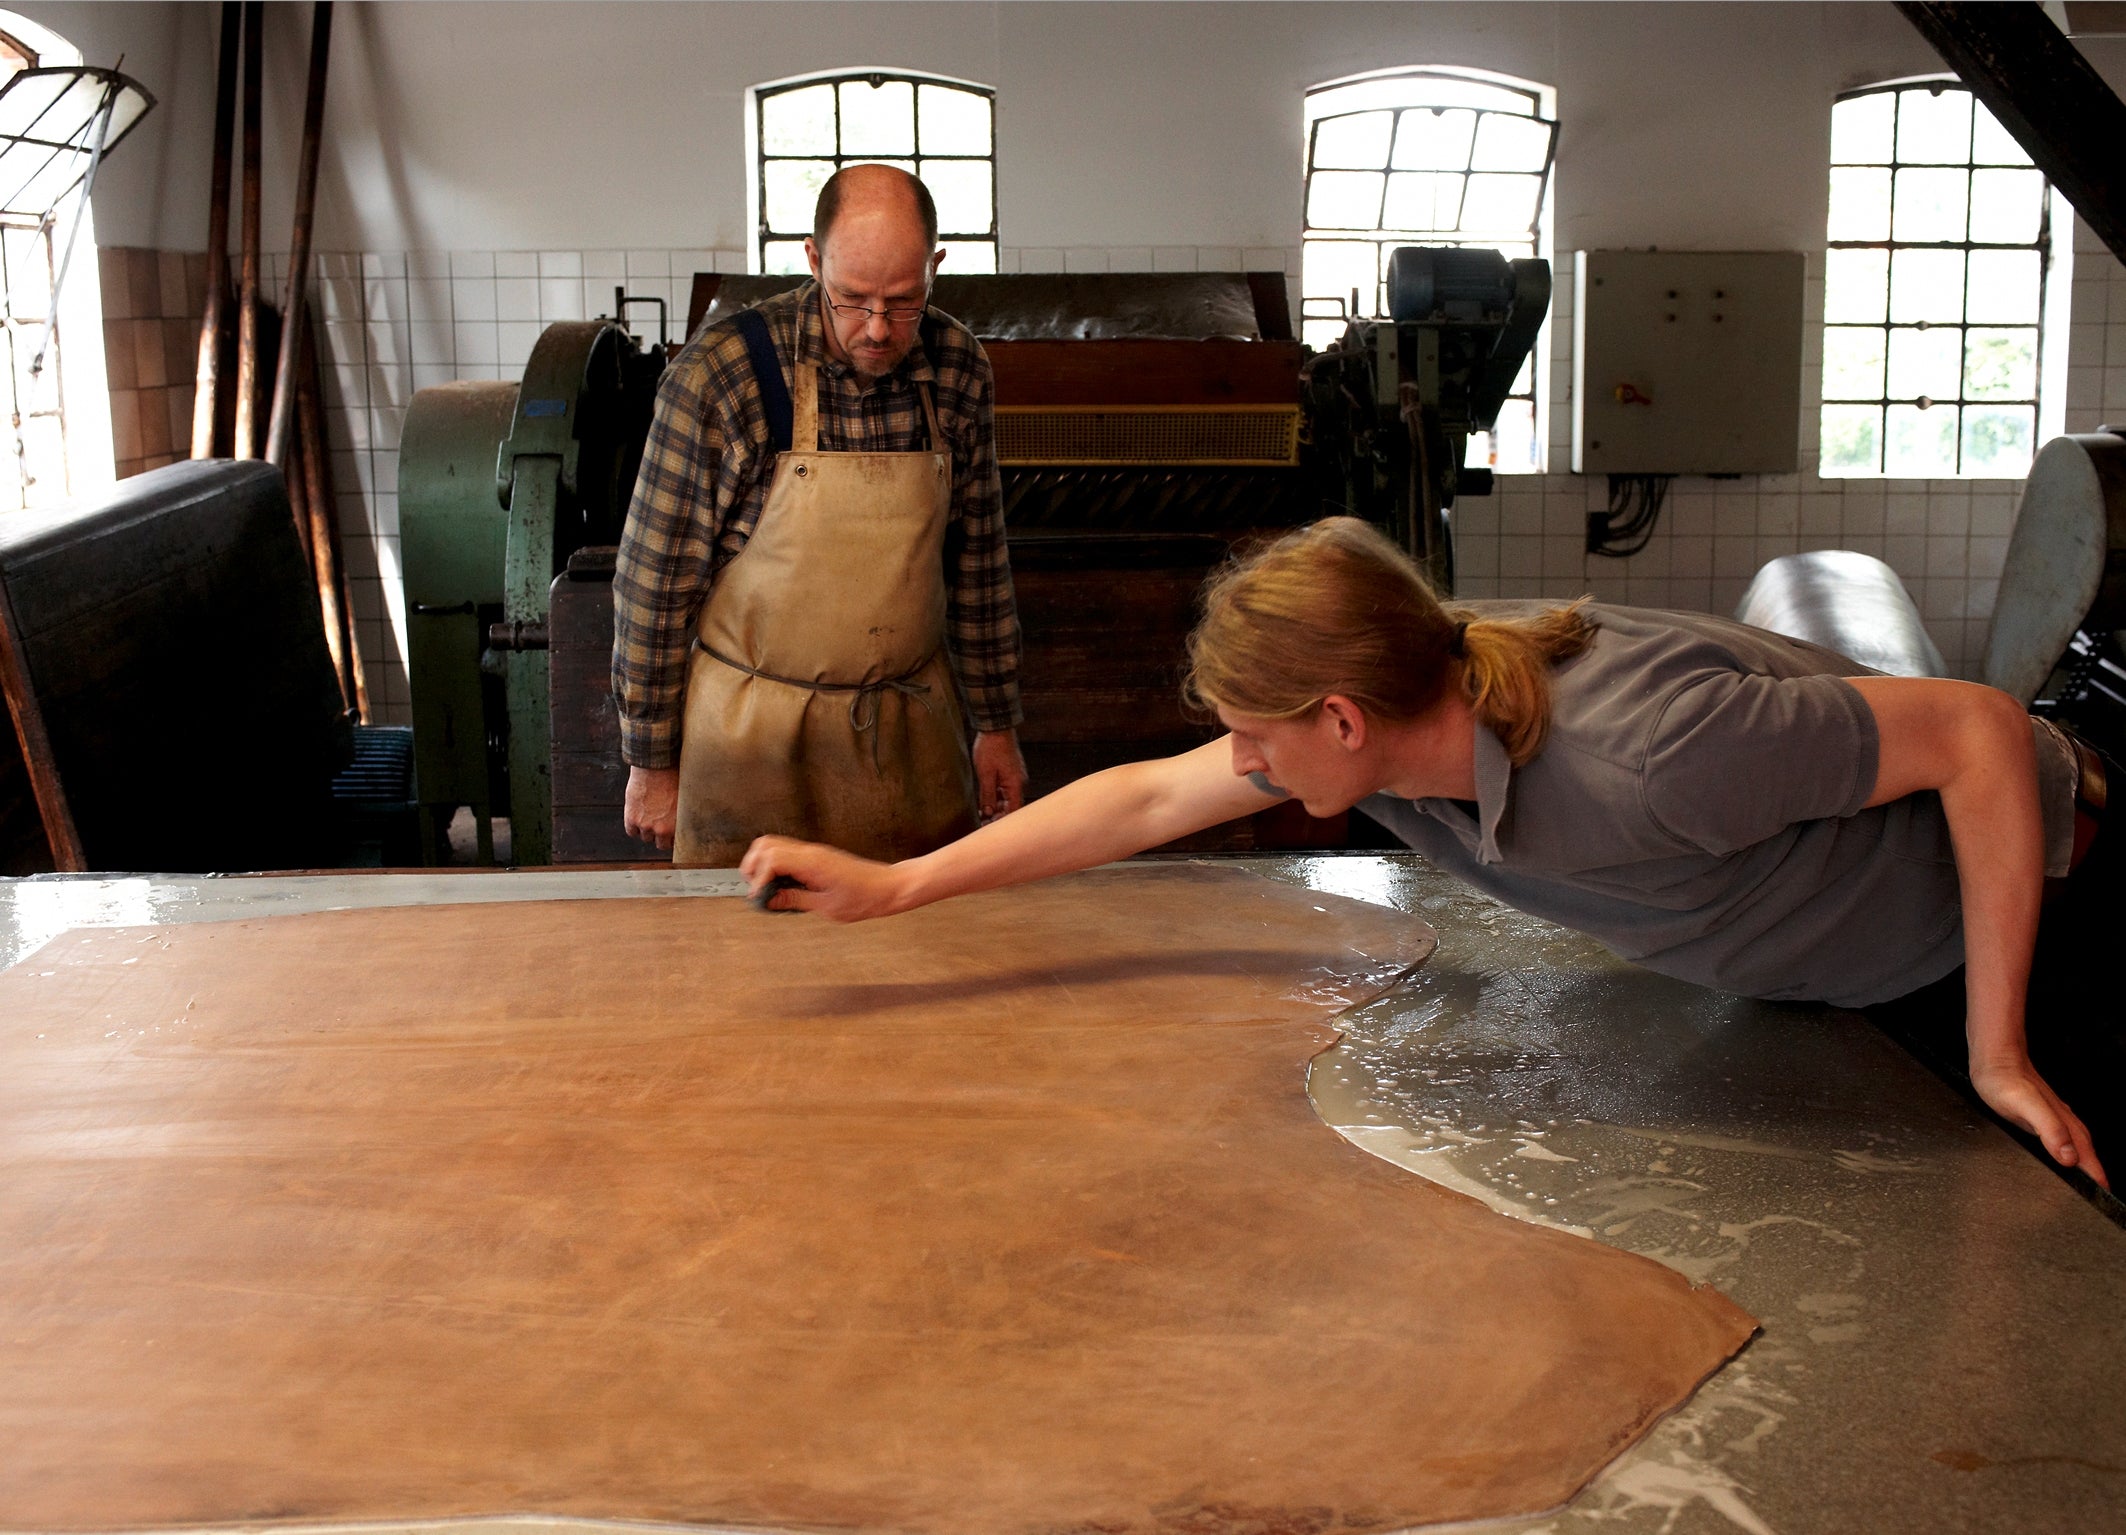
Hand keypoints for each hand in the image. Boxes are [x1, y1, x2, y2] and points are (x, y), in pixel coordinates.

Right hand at [623, 765, 679, 850]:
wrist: (656, 767)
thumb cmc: (674, 779)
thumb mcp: (685, 800)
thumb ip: (683, 816)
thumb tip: (686, 822)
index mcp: (678, 826)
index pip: (676, 844)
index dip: (673, 838)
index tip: (672, 835)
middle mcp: (662, 829)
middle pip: (660, 844)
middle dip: (661, 837)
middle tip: (660, 826)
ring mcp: (646, 825)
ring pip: (645, 837)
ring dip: (647, 830)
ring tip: (649, 817)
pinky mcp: (632, 819)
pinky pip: (631, 832)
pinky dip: (634, 827)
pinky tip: (638, 818)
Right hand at [740, 834, 908, 921]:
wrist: (888, 888)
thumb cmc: (865, 898)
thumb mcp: (826, 907)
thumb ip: (795, 900)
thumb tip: (770, 900)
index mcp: (812, 863)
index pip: (771, 859)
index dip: (759, 878)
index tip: (758, 897)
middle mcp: (810, 852)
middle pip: (766, 845)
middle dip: (754, 866)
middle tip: (757, 890)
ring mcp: (813, 852)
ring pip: (774, 846)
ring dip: (763, 865)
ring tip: (767, 889)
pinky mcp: (817, 857)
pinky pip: (788, 854)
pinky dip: (777, 867)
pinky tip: (783, 887)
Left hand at [972, 728, 1026, 820]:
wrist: (996, 728)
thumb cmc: (991, 748)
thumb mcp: (985, 773)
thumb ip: (987, 795)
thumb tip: (987, 812)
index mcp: (1015, 784)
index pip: (1013, 810)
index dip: (1003, 822)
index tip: (990, 828)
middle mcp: (1018, 783)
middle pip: (1011, 806)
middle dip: (999, 817)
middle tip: (984, 825)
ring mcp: (1014, 778)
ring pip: (1007, 799)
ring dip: (997, 808)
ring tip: (983, 816)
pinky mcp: (1009, 773)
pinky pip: (1004, 791)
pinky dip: (996, 798)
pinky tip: (986, 803)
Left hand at [1969, 1054, 2106, 1188]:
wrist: (1994, 1057)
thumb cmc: (2004, 1080)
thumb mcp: (2025, 1106)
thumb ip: (2049, 1130)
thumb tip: (2070, 1156)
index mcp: (2063, 1122)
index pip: (2086, 1155)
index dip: (2095, 1175)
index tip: (2103, 1192)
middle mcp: (2062, 1119)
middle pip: (2086, 1150)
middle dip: (2094, 1172)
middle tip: (2100, 1191)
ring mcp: (2053, 1115)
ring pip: (2076, 1142)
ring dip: (2084, 1161)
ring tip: (2086, 1177)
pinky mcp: (2041, 1112)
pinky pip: (2061, 1135)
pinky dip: (2067, 1148)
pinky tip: (2061, 1151)